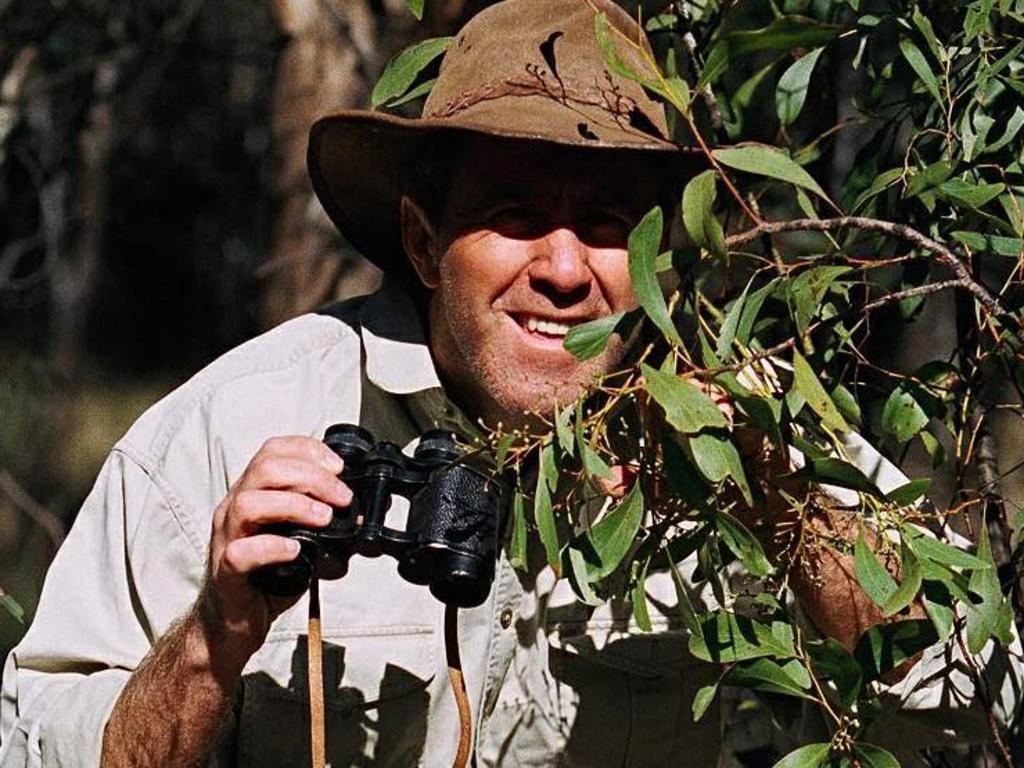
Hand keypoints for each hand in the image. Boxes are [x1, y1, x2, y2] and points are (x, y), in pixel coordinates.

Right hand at [195, 436, 352, 663]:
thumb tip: (360, 509)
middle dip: (312, 477)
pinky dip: (272, 547)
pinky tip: (296, 550)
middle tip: (342, 498)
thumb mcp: (297, 537)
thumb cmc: (266, 577)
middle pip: (265, 469)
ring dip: (294, 505)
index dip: (308, 450)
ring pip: (249, 504)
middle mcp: (235, 509)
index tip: (339, 466)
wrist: (233, 622)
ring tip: (324, 519)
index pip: (272, 450)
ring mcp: (227, 539)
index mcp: (252, 493)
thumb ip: (320, 519)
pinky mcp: (227, 572)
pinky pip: (241, 552)